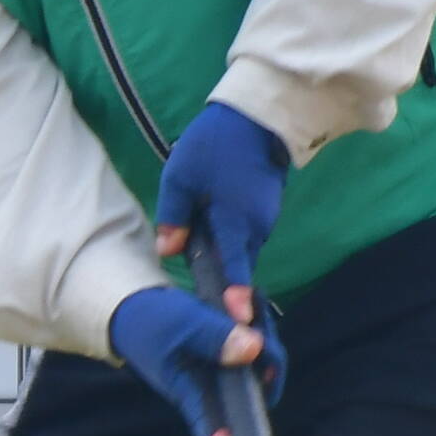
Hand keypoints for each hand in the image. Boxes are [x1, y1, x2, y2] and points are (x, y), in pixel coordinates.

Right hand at [109, 285, 288, 435]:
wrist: (141, 311)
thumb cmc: (152, 324)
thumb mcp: (178, 324)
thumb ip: (214, 336)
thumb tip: (253, 349)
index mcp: (191, 391)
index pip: (209, 421)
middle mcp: (218, 389)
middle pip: (259, 382)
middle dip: (262, 348)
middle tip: (241, 307)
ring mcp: (231, 373)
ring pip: (264, 357)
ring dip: (259, 322)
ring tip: (234, 296)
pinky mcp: (238, 354)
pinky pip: (260, 339)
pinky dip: (255, 315)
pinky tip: (241, 296)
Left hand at [150, 102, 289, 319]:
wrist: (256, 115)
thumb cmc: (214, 145)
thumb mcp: (180, 178)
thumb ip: (173, 218)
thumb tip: (167, 252)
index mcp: (235, 222)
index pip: (236, 268)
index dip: (237, 295)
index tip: (241, 320)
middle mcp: (257, 227)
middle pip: (237, 262)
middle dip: (221, 272)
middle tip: (195, 266)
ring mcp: (267, 218)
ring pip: (242, 246)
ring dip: (225, 248)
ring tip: (199, 230)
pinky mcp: (268, 208)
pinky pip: (247, 232)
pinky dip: (233, 233)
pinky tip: (214, 215)